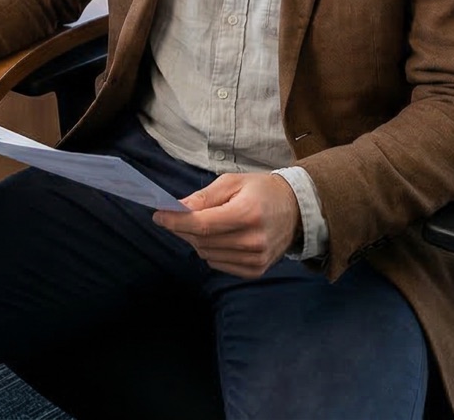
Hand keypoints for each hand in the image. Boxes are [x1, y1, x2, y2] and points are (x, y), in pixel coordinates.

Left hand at [153, 173, 302, 277]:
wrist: (296, 210)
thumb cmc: (260, 190)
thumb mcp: (232, 182)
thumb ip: (204, 197)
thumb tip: (178, 208)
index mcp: (247, 214)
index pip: (203, 224)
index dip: (176, 221)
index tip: (158, 215)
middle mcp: (253, 241)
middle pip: (202, 241)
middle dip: (183, 228)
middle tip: (175, 216)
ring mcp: (256, 259)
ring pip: (207, 254)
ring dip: (196, 240)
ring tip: (203, 224)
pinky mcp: (256, 270)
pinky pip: (219, 264)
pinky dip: (211, 251)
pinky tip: (218, 237)